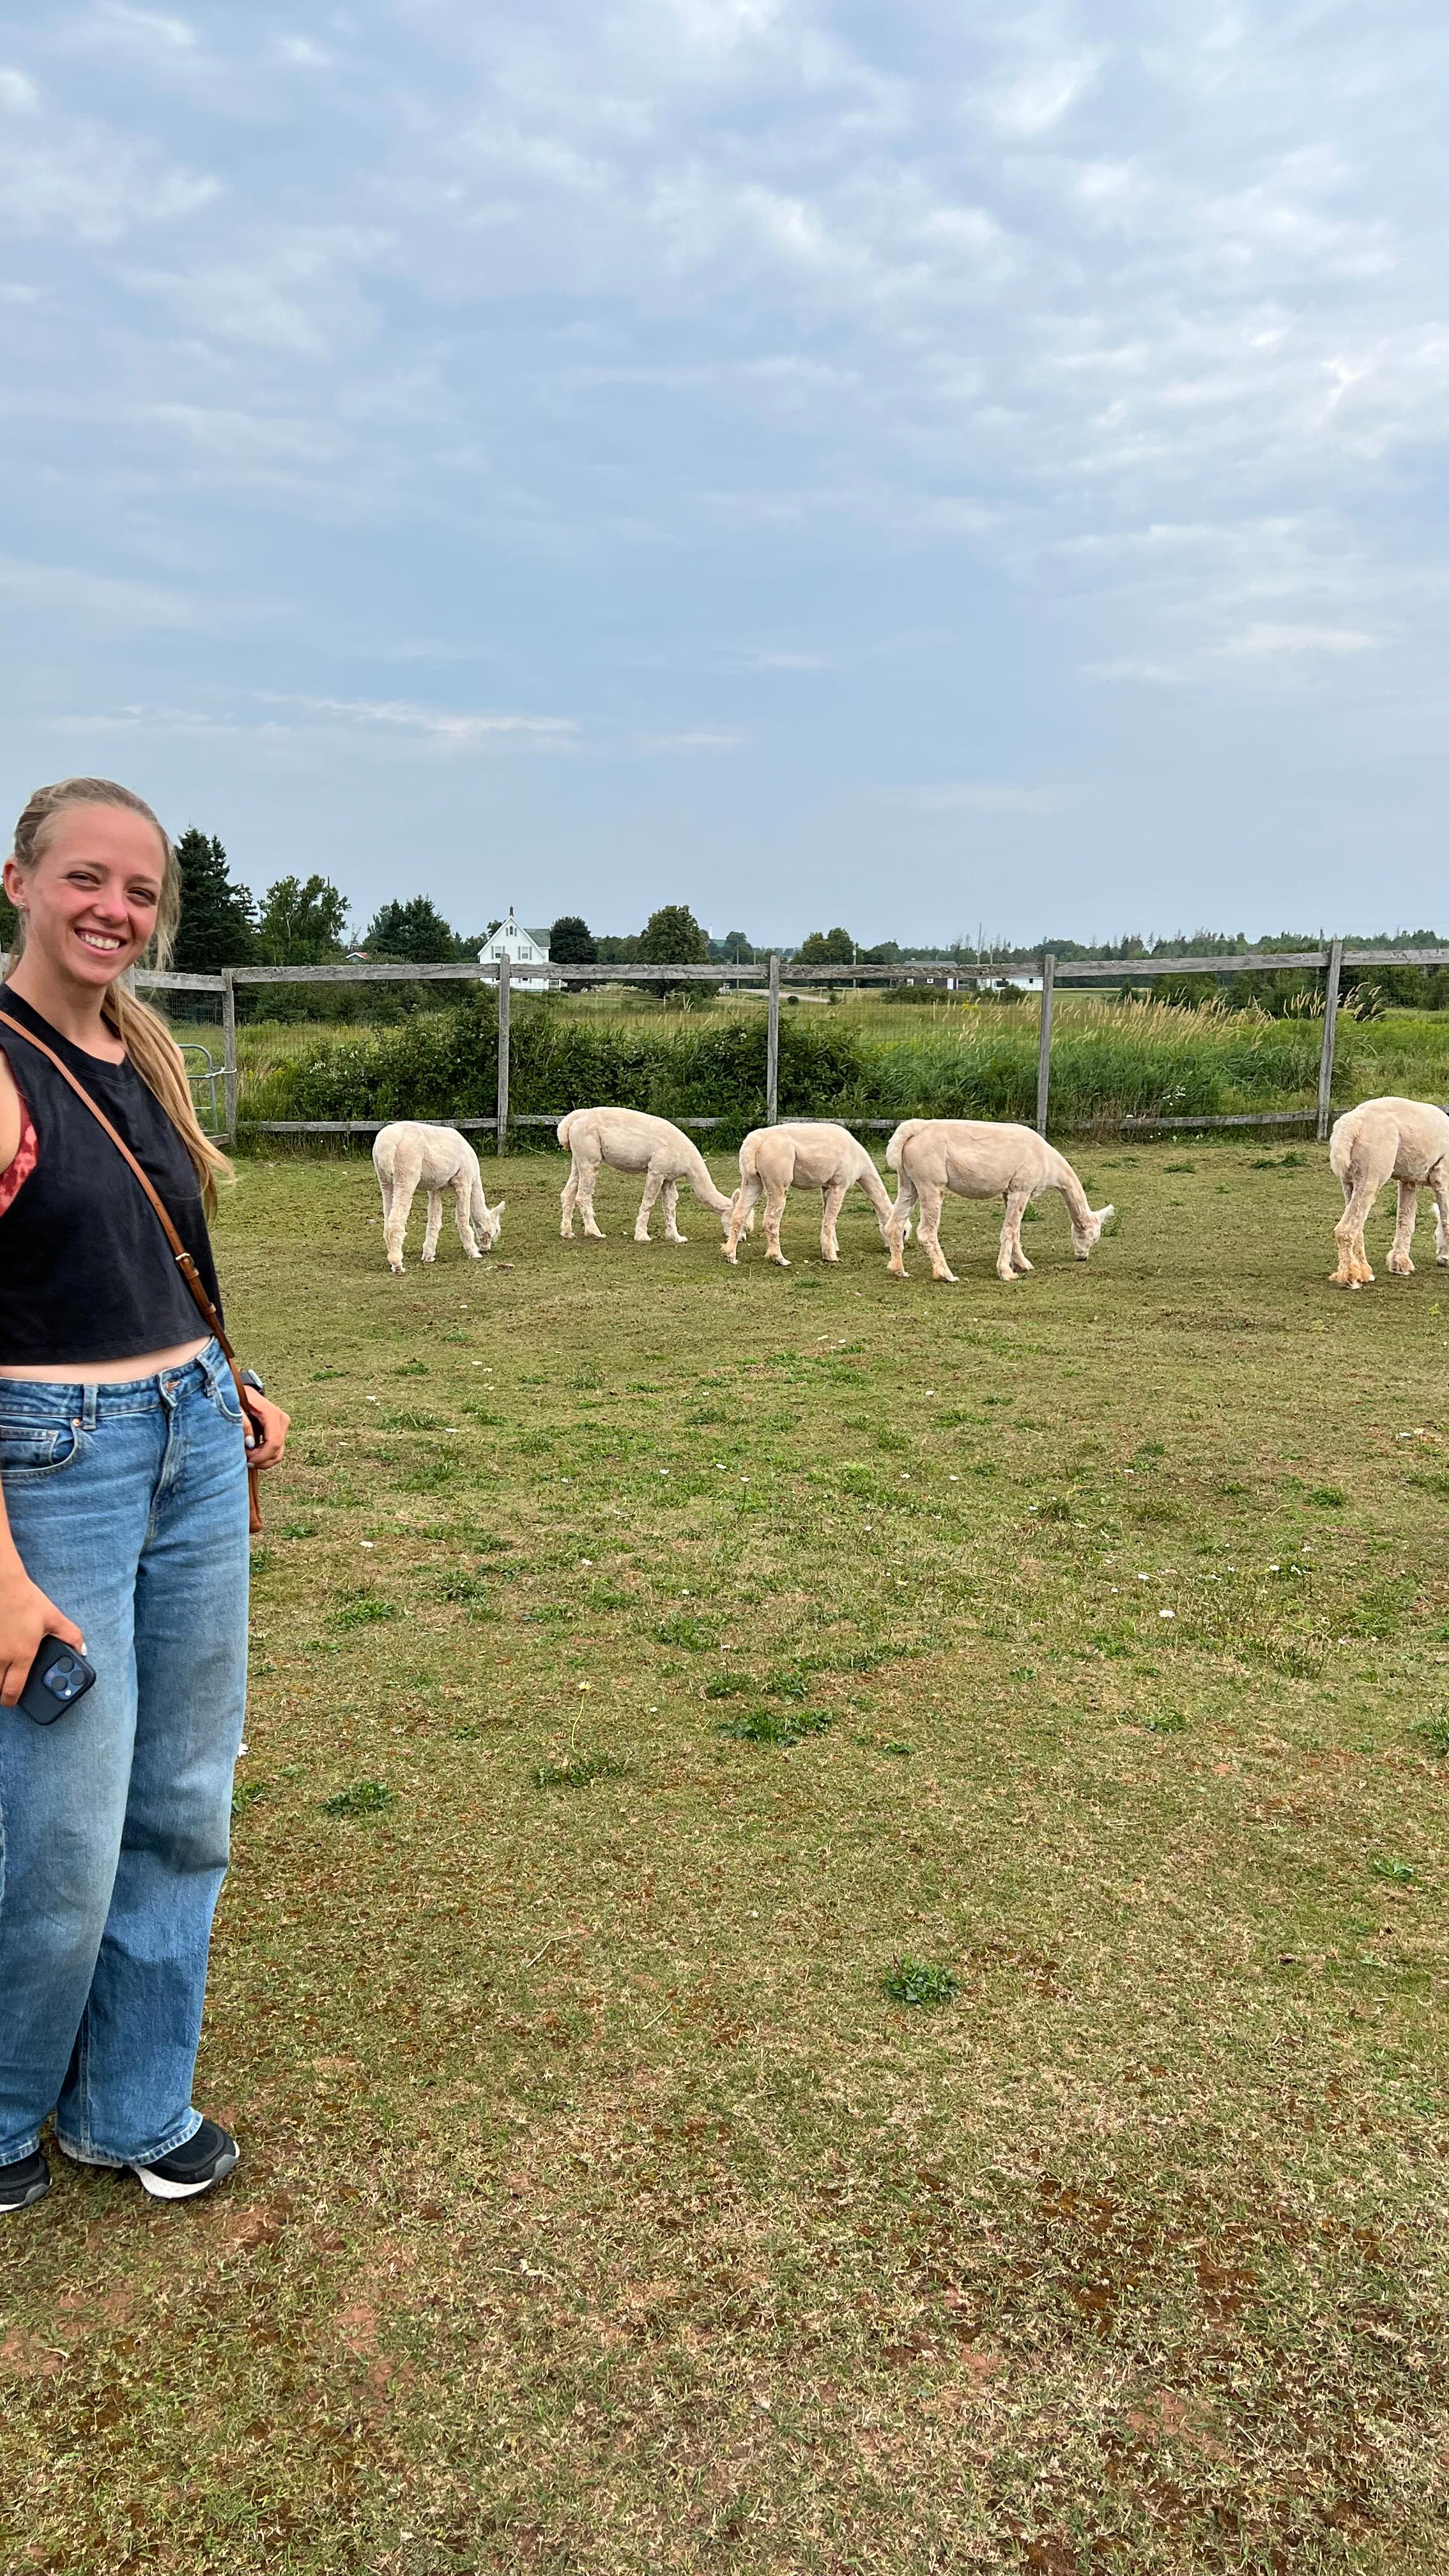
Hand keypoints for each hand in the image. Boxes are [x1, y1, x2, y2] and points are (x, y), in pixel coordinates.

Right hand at [0, 1565, 85, 1707]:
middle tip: (8, 1685)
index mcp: (22, 1655)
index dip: (12, 1701)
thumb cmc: (27, 1600)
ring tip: (3, 1671)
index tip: (13, 1700)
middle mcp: (2, 1656)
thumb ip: (71, 1636)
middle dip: (2, 1691)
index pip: (12, 1691)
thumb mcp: (54, 1618)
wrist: (2, 1584)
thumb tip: (82, 1650)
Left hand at [242, 1391, 289, 1470]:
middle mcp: (282, 1420)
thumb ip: (243, 1423)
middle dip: (262, 1460)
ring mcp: (283, 1425)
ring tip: (249, 1459)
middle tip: (246, 1460)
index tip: (247, 1459)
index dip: (261, 1456)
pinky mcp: (281, 1429)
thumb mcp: (235, 1408)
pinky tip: (254, 1454)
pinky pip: (277, 1449)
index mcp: (272, 1414)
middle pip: (278, 1451)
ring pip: (279, 1453)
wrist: (246, 1392)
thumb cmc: (238, 1398)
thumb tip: (250, 1444)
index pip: (274, 1443)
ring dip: (264, 1461)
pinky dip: (266, 1456)